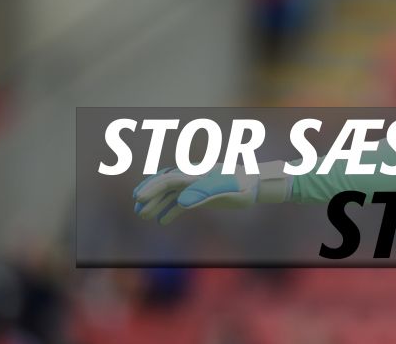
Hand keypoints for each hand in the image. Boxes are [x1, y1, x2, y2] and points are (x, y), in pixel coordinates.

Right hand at [133, 161, 289, 224]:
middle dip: (151, 195)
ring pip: (172, 192)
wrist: (257, 184)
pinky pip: (181, 201)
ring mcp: (198, 184)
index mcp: (199, 174)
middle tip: (137, 209)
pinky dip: (170, 209)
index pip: (171, 179)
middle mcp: (195, 177)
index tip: (140, 198)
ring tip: (143, 215)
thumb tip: (182, 203)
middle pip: (167, 184)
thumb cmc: (246, 188)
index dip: (154, 187)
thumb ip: (206, 194)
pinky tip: (161, 220)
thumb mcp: (230, 192)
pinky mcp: (202, 194)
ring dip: (157, 203)